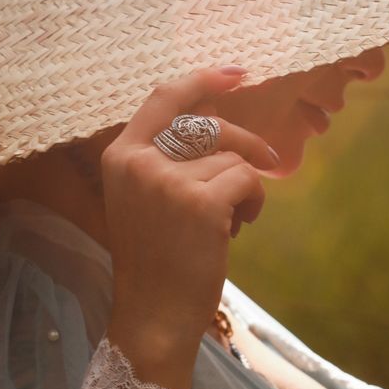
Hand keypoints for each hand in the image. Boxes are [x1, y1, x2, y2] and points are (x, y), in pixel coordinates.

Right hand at [101, 68, 276, 371]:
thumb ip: (168, 160)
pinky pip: (247, 180)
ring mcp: (167, 182)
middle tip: (268, 159)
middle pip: (207, 124)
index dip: (203, 79)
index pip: (164, 97)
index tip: (237, 73)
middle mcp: (138, 162)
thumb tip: (219, 121)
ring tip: (231, 223)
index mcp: (120, 156)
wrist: (154, 315)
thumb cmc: (157, 262)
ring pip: (231, 158)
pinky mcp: (200, 203)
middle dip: (244, 140)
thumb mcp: (147, 201)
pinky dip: (253, 204)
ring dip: (244, 188)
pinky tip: (237, 231)